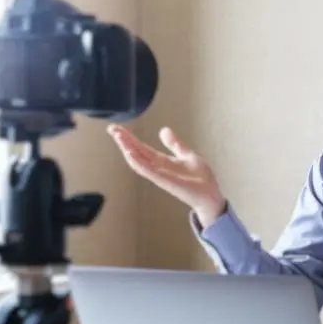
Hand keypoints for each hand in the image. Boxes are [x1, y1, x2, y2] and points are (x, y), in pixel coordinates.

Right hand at [107, 124, 225, 226]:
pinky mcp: (165, 181)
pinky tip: (130, 153)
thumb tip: (163, 130)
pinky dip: (139, 163)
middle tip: (112, 129)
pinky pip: (149, 171)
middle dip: (124, 141)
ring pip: (139, 161)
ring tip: (118, 137)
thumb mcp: (187, 155)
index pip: (142, 148)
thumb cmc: (200, 178)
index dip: (129, 138)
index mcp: (163, 161)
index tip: (117, 128)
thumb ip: (174, 144)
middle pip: (137, 153)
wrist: (210, 194)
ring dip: (128, 149)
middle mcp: (158, 168)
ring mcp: (160, 175)